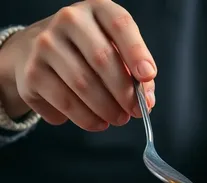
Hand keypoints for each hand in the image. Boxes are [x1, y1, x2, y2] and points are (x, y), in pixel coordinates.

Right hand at [0, 0, 155, 129]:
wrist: (34, 51)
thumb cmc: (84, 52)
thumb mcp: (111, 49)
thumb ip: (133, 72)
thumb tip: (145, 101)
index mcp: (96, 9)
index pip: (120, 25)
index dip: (136, 52)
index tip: (148, 75)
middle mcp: (68, 20)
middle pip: (102, 60)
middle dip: (124, 92)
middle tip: (134, 112)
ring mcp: (46, 45)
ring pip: (83, 85)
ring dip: (106, 109)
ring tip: (117, 119)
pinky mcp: (33, 73)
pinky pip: (66, 103)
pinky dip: (87, 119)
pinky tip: (98, 123)